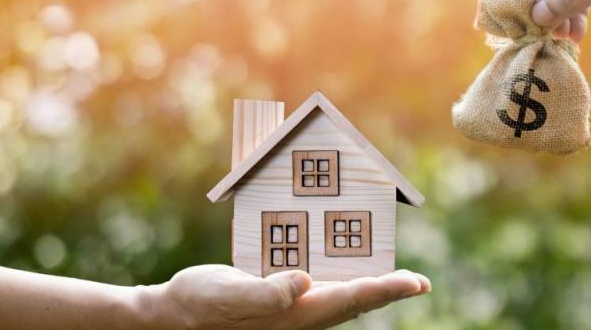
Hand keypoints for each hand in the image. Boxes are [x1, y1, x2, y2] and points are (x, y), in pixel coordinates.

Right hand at [136, 265, 430, 329]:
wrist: (170, 316)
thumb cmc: (197, 303)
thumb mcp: (227, 293)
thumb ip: (266, 292)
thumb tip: (305, 282)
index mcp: (293, 315)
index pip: (351, 300)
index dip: (386, 290)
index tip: (416, 283)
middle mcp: (299, 315)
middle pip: (355, 303)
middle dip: (388, 292)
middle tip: (420, 283)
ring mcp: (290, 311)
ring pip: (342, 300)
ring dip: (371, 290)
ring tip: (397, 280)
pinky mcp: (280, 303)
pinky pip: (322, 293)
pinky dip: (344, 283)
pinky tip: (349, 274)